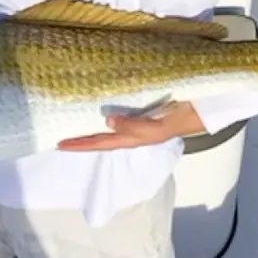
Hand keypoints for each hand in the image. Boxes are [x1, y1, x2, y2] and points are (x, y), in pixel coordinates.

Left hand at [56, 101, 205, 151]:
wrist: (198, 113)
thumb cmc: (177, 120)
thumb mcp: (156, 126)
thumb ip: (133, 125)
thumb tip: (108, 122)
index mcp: (131, 139)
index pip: (100, 143)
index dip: (80, 144)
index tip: (60, 145)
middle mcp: (130, 135)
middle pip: (100, 141)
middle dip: (81, 142)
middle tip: (60, 140)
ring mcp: (135, 126)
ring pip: (107, 132)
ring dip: (91, 132)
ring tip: (74, 128)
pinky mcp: (141, 116)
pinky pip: (118, 120)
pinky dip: (106, 120)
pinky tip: (100, 115)